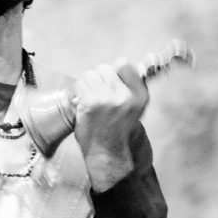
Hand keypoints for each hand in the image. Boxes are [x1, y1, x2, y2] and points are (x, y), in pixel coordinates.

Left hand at [72, 59, 147, 191]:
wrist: (107, 152)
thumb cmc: (117, 130)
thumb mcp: (134, 108)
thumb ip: (129, 87)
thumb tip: (117, 64)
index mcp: (139, 95)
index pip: (123, 64)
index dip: (113, 71)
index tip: (109, 82)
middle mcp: (125, 95)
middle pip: (103, 68)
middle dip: (97, 79)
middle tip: (98, 96)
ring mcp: (108, 98)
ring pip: (90, 75)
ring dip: (87, 86)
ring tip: (91, 102)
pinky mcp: (91, 102)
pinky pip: (80, 85)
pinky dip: (78, 94)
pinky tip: (84, 106)